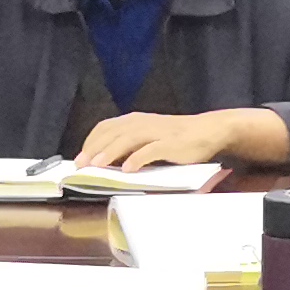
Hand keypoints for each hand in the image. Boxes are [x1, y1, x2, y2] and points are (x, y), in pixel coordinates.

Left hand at [75, 106, 276, 171]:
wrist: (210, 130)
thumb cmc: (176, 138)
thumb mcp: (149, 137)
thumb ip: (129, 145)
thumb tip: (104, 160)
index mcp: (135, 121)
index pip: (105, 127)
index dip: (90, 142)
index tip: (79, 158)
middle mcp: (143, 123)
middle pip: (113, 133)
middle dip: (94, 149)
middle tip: (81, 165)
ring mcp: (158, 132)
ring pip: (129, 139)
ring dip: (111, 152)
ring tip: (97, 165)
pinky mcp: (172, 144)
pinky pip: (152, 150)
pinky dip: (138, 158)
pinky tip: (128, 169)